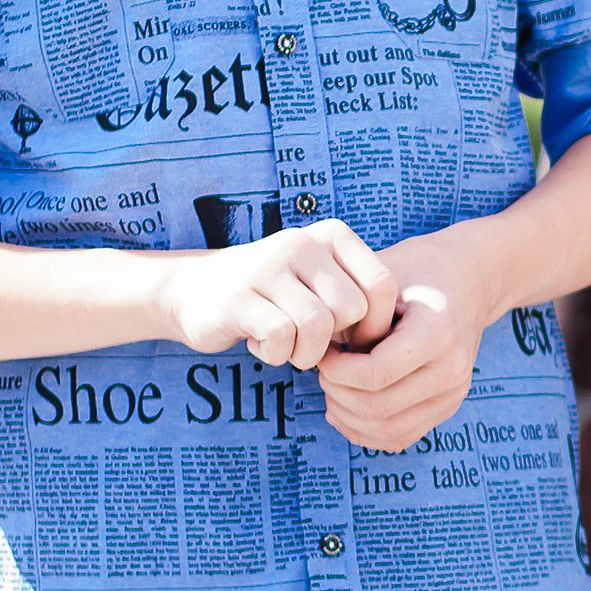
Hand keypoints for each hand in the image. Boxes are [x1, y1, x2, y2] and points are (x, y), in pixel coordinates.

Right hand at [158, 219, 394, 367]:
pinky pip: (280, 339)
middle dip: (338, 342)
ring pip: (318, 328)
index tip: (351, 339)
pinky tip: (260, 343)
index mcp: (332, 235)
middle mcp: (302, 242)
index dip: (375, 326)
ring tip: (287, 345)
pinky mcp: (238, 298)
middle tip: (311, 342)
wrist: (193, 291)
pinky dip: (275, 355)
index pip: (383, 286)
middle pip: (353, 311)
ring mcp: (268, 267)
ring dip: (306, 353)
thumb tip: (396, 341)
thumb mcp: (321, 283)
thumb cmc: (274, 295)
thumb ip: (358, 297)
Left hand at [314, 223, 495, 452]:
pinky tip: (345, 409)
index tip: (324, 351)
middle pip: (378, 407)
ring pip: (387, 430)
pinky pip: (400, 437)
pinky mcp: (448, 407)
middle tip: (323, 370)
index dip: (337, 370)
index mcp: (438, 332)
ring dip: (348, 416)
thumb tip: (316, 348)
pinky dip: (365, 432)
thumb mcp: (383, 275)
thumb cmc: (420, 270)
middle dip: (337, 393)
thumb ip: (352, 314)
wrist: (469, 280)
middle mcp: (452, 369)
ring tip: (333, 388)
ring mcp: (454, 393)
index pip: (375, 374)